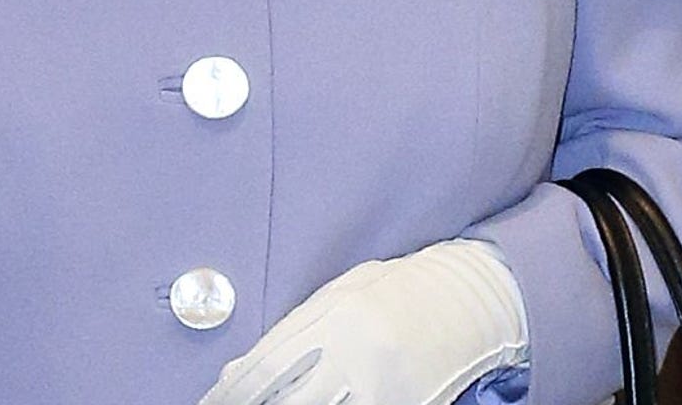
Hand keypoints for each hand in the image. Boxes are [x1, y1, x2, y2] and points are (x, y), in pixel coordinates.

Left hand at [196, 239, 529, 404]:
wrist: (472, 296)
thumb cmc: (398, 289)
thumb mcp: (343, 293)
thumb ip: (292, 328)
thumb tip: (235, 373)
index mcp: (337, 315)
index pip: (264, 367)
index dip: (228, 394)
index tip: (209, 403)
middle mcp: (356, 352)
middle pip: (285, 403)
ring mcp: (383, 385)